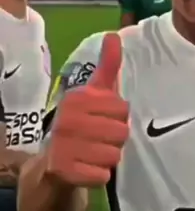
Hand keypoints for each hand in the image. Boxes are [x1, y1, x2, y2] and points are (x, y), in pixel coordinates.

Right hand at [46, 33, 128, 186]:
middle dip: (116, 138)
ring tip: (93, 153)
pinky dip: (100, 175)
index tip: (103, 119)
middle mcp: (68, 119)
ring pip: (115, 155)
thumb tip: (114, 35)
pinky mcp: (65, 171)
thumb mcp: (95, 94)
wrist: (54, 162)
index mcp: (78, 98)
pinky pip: (103, 175)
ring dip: (109, 157)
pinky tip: (87, 168)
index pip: (124, 109)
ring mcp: (65, 146)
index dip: (119, 117)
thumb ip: (108, 67)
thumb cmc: (83, 123)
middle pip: (122, 132)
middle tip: (99, 139)